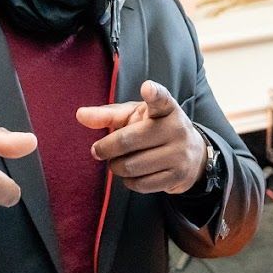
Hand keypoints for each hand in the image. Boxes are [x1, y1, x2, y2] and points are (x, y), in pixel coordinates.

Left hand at [77, 80, 207, 194]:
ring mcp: (179, 154)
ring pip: (131, 166)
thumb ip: (108, 115)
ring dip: (115, 166)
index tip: (147, 88)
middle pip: (127, 141)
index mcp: (167, 108)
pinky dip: (128, 181)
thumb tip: (79, 115)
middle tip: (98, 150)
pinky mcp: (177, 177)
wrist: (192, 154)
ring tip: (118, 161)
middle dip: (105, 149)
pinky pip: (140, 184)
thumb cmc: (154, 129)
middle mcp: (176, 129)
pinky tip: (132, 173)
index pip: (161, 99)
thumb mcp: (135, 116)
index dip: (153, 94)